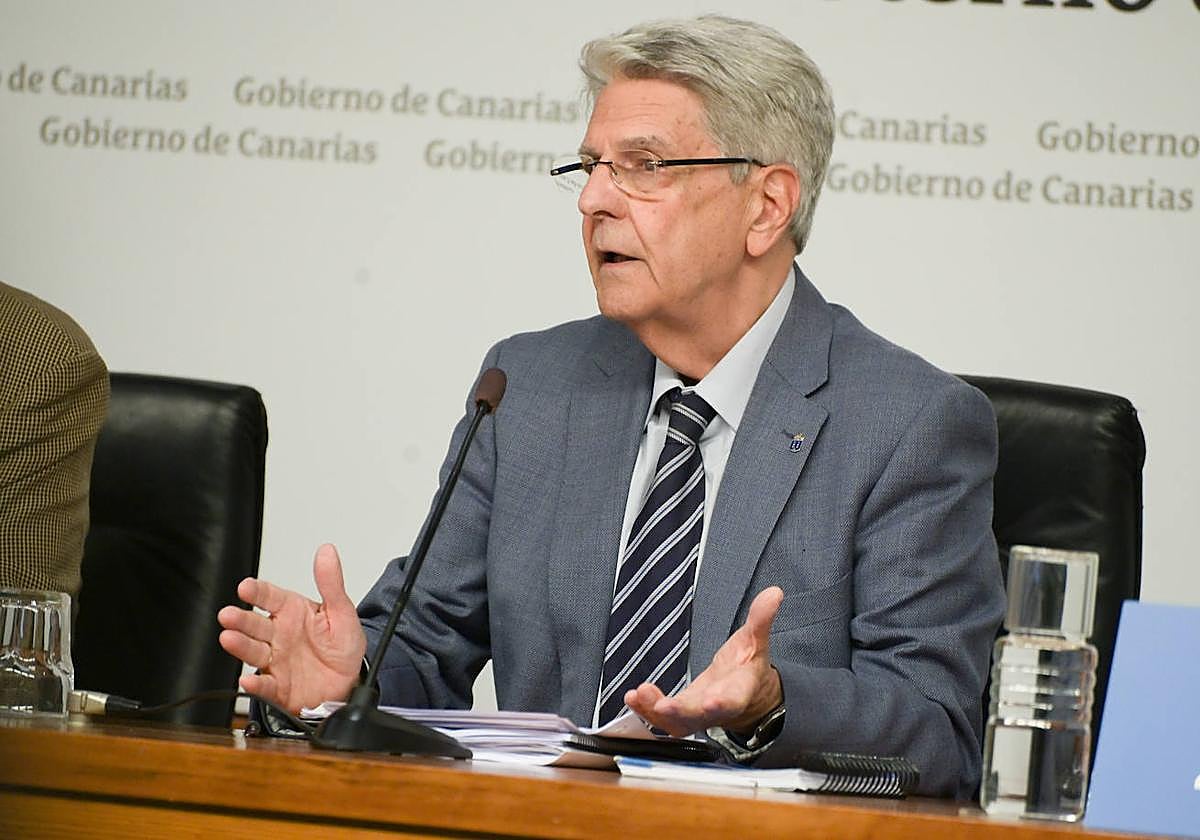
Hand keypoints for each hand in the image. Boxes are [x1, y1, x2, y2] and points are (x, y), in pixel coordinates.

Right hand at [217, 543, 366, 712]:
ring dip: (240, 645)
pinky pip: (266, 686)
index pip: (269, 597)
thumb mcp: (342, 611)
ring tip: (229, 638)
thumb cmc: (342, 645)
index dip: (256, 591)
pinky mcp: (278, 686)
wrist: (349, 681)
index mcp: (292, 612)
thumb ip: (331, 583)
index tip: (245, 587)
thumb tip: (328, 551)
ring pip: (253, 651)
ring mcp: (276, 660)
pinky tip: (247, 679)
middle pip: (254, 624)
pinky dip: (255, 685)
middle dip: (239, 619)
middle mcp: (278, 634)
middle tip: (227, 615)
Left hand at [625, 586, 783, 737]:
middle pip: (699, 716)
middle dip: (680, 712)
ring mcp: (697, 715)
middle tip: (663, 706)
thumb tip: (774, 593)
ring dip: (655, 712)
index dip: (723, 702)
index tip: (712, 702)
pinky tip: (632, 697)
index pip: (733, 700)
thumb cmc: (748, 666)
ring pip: (677, 722)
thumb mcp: (756, 640)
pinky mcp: (681, 715)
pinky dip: (646, 710)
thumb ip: (761, 619)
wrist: (745, 695)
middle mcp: (717, 709)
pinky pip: (662, 719)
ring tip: (638, 695)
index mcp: (739, 691)